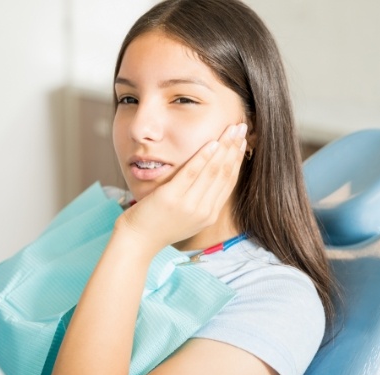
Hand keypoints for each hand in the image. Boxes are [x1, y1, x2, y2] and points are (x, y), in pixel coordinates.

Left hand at [116, 123, 247, 251]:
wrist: (137, 241)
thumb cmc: (158, 226)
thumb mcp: (187, 217)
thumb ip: (200, 200)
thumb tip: (209, 176)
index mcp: (209, 215)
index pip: (229, 182)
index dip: (237, 159)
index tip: (242, 141)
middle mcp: (204, 211)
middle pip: (225, 173)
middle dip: (235, 148)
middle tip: (242, 127)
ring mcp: (189, 205)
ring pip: (213, 171)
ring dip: (225, 147)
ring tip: (232, 129)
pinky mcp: (172, 198)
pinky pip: (192, 173)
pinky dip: (204, 157)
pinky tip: (212, 143)